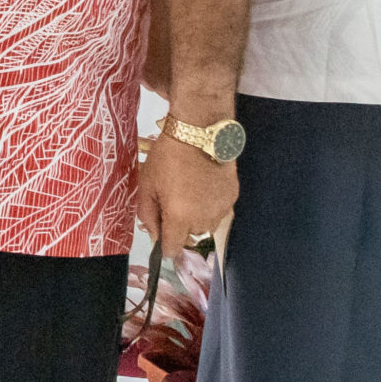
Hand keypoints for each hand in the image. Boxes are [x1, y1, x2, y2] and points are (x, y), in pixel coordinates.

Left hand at [136, 120, 237, 248]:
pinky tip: (203, 185)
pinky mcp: (233, 197)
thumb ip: (148, 215)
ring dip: (196, 217)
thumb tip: (154, 236)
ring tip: (188, 191)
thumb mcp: (147, 184)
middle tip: (171, 200)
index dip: (164, 246)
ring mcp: (221, 209)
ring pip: (205, 225)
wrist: (199, 132)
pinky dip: (210, 204)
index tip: (161, 234)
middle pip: (189, 236)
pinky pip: (218, 210)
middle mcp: (203, 219)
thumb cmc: (167, 157)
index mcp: (180, 218)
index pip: (173, 249)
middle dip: (179, 225)